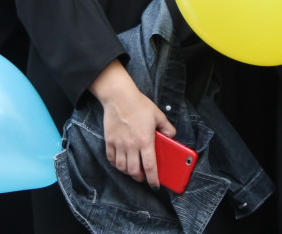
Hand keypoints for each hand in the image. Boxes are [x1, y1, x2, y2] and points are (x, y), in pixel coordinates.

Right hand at [89, 60, 175, 188]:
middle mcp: (131, 145)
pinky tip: (120, 163)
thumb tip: (172, 136)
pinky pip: (111, 159)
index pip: (149, 166)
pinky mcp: (109, 141)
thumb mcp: (158, 114)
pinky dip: (116, 165)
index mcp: (145, 140)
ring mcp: (119, 144)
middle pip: (134, 171)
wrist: (118, 96)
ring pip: (122, 168)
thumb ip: (167, 127)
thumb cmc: (139, 104)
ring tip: (132, 171)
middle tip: (143, 177)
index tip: (155, 185)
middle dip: (140, 178)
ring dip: (128, 173)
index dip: (153, 179)